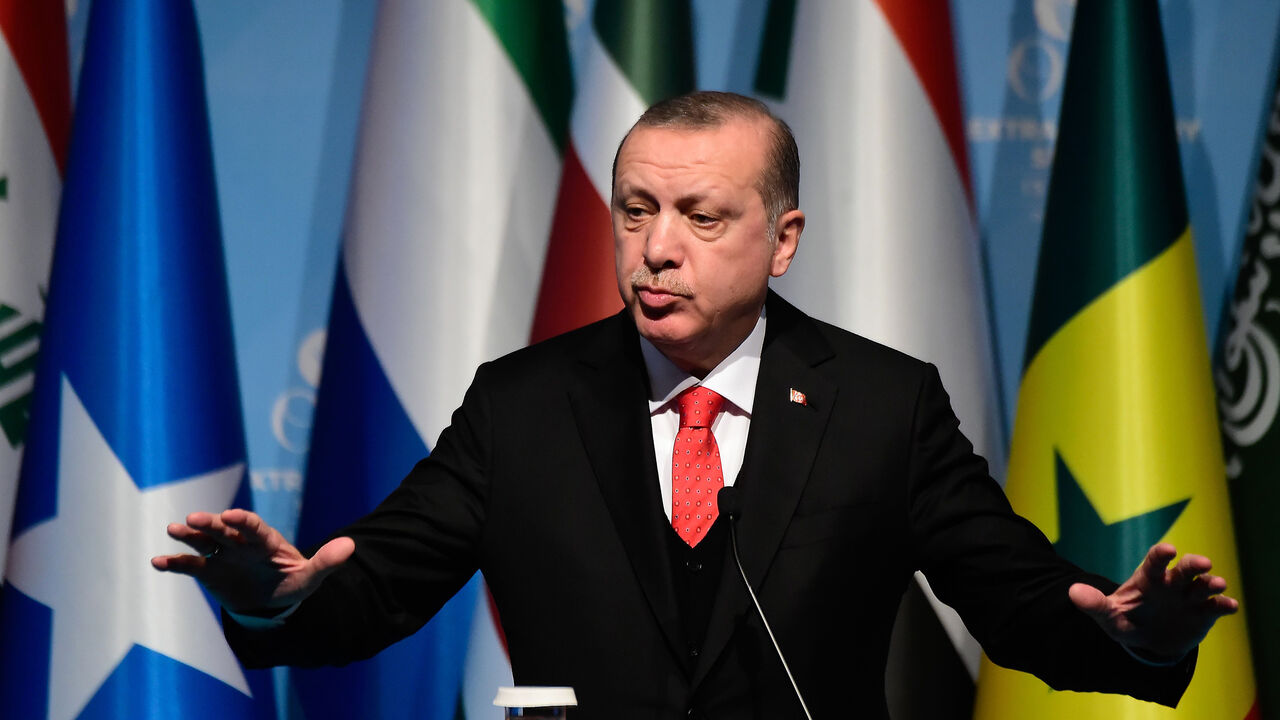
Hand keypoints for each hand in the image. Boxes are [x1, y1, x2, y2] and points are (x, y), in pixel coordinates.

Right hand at [151, 508, 353, 613]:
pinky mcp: (208, 571)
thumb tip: (351, 546)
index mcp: (265, 540)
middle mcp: (241, 542)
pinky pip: (189, 565)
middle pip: (224, 529)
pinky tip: (156, 562)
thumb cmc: (292, 583)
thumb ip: (327, 562)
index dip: (242, 520)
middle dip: (211, 524)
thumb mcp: (310, 577)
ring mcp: (222, 555)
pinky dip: (174, 563)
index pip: (254, 526)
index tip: (230, 515)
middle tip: (194, 519)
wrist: (273, 602)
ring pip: (203, 541)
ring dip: (189, 535)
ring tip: (173, 529)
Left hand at [1069, 542, 1238, 661]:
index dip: (1161, 554)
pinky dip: (1224, 605)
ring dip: (1212, 584)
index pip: (1155, 561)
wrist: (1147, 642)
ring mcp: (1189, 598)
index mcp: (1148, 578)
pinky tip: (1229, 605)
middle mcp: (1172, 584)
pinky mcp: (1204, 615)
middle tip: (1204, 563)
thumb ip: (1094, 604)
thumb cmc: (1126, 620)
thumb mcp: (1109, 616)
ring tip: (1217, 585)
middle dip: (1194, 564)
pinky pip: (1217, 607)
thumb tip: (1073, 591)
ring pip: (1204, 586)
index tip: (1168, 550)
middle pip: (1185, 568)